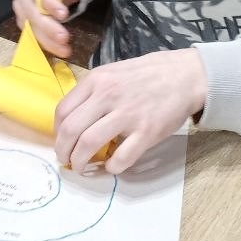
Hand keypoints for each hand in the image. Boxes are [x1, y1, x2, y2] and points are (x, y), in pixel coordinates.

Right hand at [10, 0, 106, 57]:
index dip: (50, 3)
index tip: (64, 15)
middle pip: (31, 9)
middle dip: (48, 26)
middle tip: (64, 38)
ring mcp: (20, 4)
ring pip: (30, 24)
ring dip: (47, 39)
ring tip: (65, 50)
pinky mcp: (22, 18)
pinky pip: (30, 33)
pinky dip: (45, 43)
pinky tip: (59, 50)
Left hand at [54, 48, 206, 173]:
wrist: (184, 75)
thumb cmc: (146, 74)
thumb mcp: (113, 72)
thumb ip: (92, 92)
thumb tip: (73, 119)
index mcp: (96, 80)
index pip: (63, 111)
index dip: (56, 132)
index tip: (61, 141)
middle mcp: (107, 96)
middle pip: (71, 130)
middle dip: (63, 151)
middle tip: (66, 160)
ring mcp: (128, 114)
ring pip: (89, 144)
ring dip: (80, 161)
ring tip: (81, 167)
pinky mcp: (147, 132)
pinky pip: (121, 157)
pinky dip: (111, 167)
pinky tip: (111, 166)